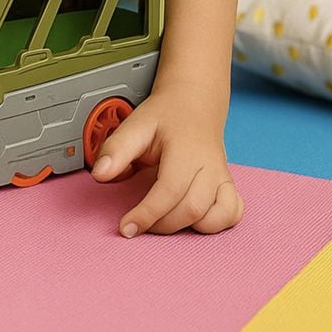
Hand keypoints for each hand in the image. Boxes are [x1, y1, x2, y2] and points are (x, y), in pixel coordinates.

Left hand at [89, 87, 244, 236]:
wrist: (193, 103)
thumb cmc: (165, 116)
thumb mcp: (136, 124)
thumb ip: (116, 149)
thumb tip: (100, 174)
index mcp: (185, 149)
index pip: (169, 190)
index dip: (147, 214)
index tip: (126, 227)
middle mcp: (209, 165)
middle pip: (192, 209)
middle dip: (162, 225)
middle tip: (138, 224)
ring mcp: (222, 176)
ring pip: (215, 216)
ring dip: (187, 228)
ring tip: (163, 219)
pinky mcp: (229, 185)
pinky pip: (232, 214)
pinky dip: (215, 224)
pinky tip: (193, 219)